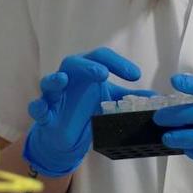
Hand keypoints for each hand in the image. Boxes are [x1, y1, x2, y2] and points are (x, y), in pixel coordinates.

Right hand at [23, 48, 147, 176]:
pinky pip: (37, 106)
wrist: (66, 135)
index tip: (136, 76)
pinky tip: (43, 109)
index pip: (100, 57)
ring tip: (62, 80)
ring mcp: (54, 94)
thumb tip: (155, 98)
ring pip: (49, 81)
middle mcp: (68, 77)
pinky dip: (38, 107)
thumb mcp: (109, 103)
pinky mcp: (44, 112)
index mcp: (86, 70)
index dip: (118, 64)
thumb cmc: (86, 109)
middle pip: (74, 62)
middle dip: (87, 66)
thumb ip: (128, 98)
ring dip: (55, 80)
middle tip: (103, 73)